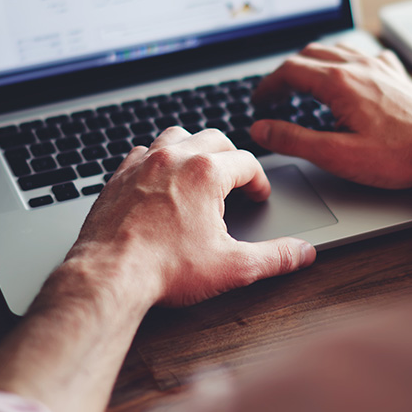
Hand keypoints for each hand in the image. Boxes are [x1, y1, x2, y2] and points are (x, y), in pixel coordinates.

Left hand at [68, 127, 316, 307]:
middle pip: (214, 139)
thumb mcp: (232, 266)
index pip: (247, 163)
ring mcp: (142, 164)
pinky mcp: (118, 177)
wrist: (109, 276)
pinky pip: (142, 152)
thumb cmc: (165, 269)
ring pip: (177, 136)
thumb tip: (302, 253)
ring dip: (194, 148)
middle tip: (237, 182)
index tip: (258, 196)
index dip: (259, 181)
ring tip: (201, 171)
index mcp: (206, 172)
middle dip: (231, 158)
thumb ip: (274, 257)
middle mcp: (174, 158)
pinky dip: (157, 159)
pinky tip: (160, 180)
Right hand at [251, 43, 411, 220]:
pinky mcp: (397, 74)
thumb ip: (294, 140)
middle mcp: (359, 65)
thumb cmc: (399, 156)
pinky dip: (345, 61)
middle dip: (286, 72)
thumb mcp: (337, 155)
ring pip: (336, 50)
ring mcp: (380, 66)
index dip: (267, 85)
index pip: (289, 71)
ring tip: (303, 82)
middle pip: (309, 55)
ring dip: (312, 62)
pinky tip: (349, 75)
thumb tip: (262, 129)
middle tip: (275, 94)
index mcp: (339, 82)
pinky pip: (364, 54)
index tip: (259, 101)